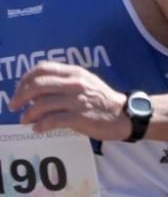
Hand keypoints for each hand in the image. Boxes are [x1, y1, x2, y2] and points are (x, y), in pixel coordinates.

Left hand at [11, 62, 129, 138]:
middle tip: (14, 105)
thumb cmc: (103, 100)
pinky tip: (38, 128)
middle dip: (20, 96)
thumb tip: (38, 91)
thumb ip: (64, 82)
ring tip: (25, 119)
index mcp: (74, 72)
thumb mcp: (86, 82)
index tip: (19, 90)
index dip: (25, 78)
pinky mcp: (80, 117)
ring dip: (28, 113)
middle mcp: (74, 83)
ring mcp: (77, 100)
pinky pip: (52, 120)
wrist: (125, 115)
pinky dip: (41, 125)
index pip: (42, 68)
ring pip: (42, 103)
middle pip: (37, 85)